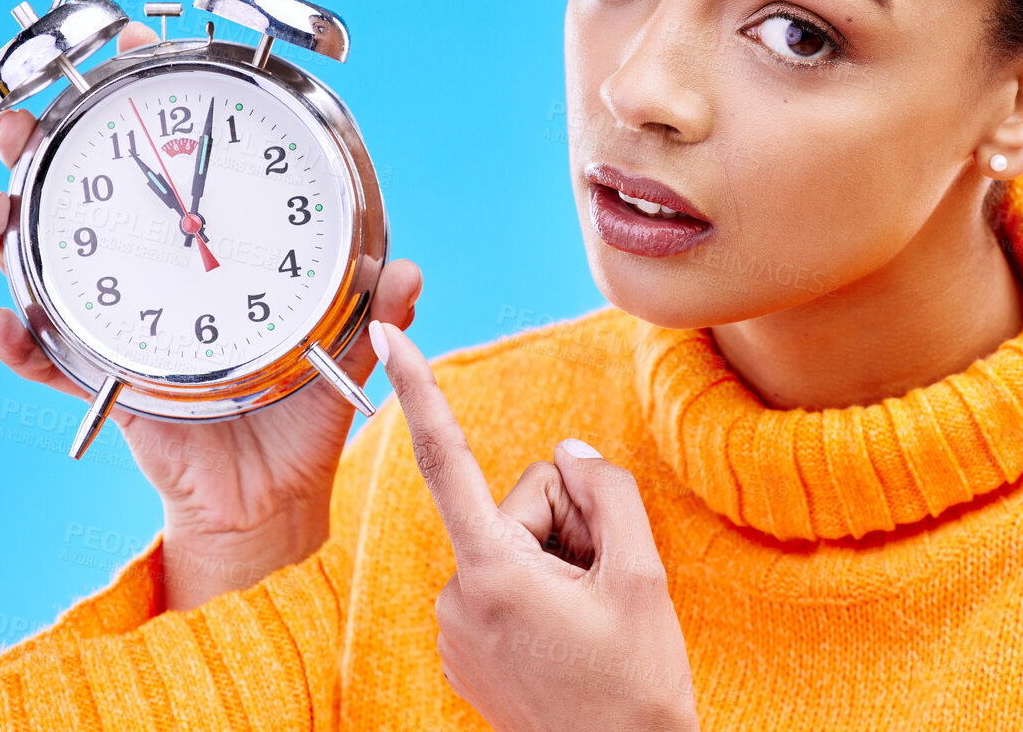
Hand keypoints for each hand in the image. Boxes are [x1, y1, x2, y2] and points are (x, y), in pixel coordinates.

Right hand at [0, 22, 423, 611]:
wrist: (273, 492)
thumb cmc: (305, 405)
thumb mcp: (351, 346)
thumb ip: (381, 308)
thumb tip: (408, 274)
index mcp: (214, 245)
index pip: (172, 157)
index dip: (144, 102)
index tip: (128, 53)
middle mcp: (157, 269)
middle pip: (82, 193)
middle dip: (39, 149)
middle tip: (20, 122)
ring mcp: (120, 319)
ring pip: (46, 262)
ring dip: (8, 232)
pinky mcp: (104, 378)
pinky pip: (49, 358)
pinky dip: (21, 343)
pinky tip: (8, 322)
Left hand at [376, 320, 698, 731]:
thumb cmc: (635, 685)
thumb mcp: (639, 574)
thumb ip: (604, 493)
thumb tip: (569, 455)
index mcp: (492, 573)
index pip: (448, 461)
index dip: (417, 390)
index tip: (383, 336)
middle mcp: (456, 597)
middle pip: (514, 504)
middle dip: (563, 523)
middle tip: (603, 579)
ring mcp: (456, 628)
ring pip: (510, 543)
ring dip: (555, 560)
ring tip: (589, 615)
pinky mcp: (463, 649)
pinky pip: (501, 581)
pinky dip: (539, 588)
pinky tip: (570, 631)